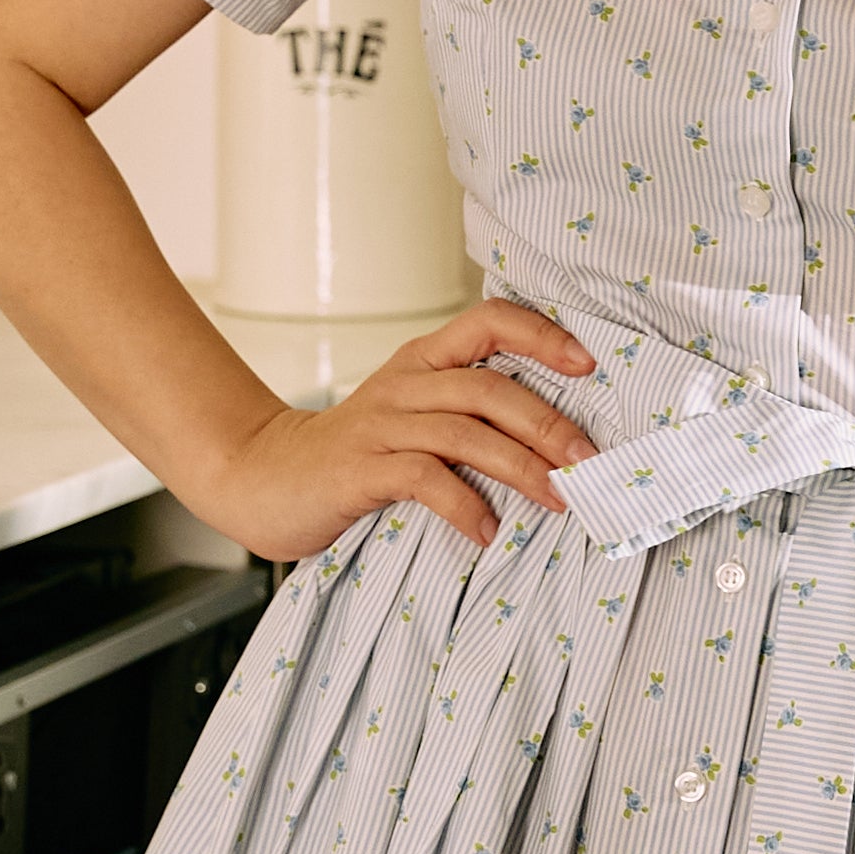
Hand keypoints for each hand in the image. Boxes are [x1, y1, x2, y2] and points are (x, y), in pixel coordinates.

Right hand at [211, 298, 599, 559]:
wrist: (265, 479)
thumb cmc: (353, 456)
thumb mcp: (412, 418)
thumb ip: (466, 414)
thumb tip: (556, 441)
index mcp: (423, 361)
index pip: (489, 321)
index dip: (542, 336)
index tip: (588, 364)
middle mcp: (405, 384)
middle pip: (490, 387)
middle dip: (549, 424)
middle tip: (589, 461)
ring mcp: (381, 424)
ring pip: (465, 432)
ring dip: (521, 468)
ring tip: (559, 499)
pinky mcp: (360, 468)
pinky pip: (424, 479)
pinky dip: (464, 505)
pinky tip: (487, 532)